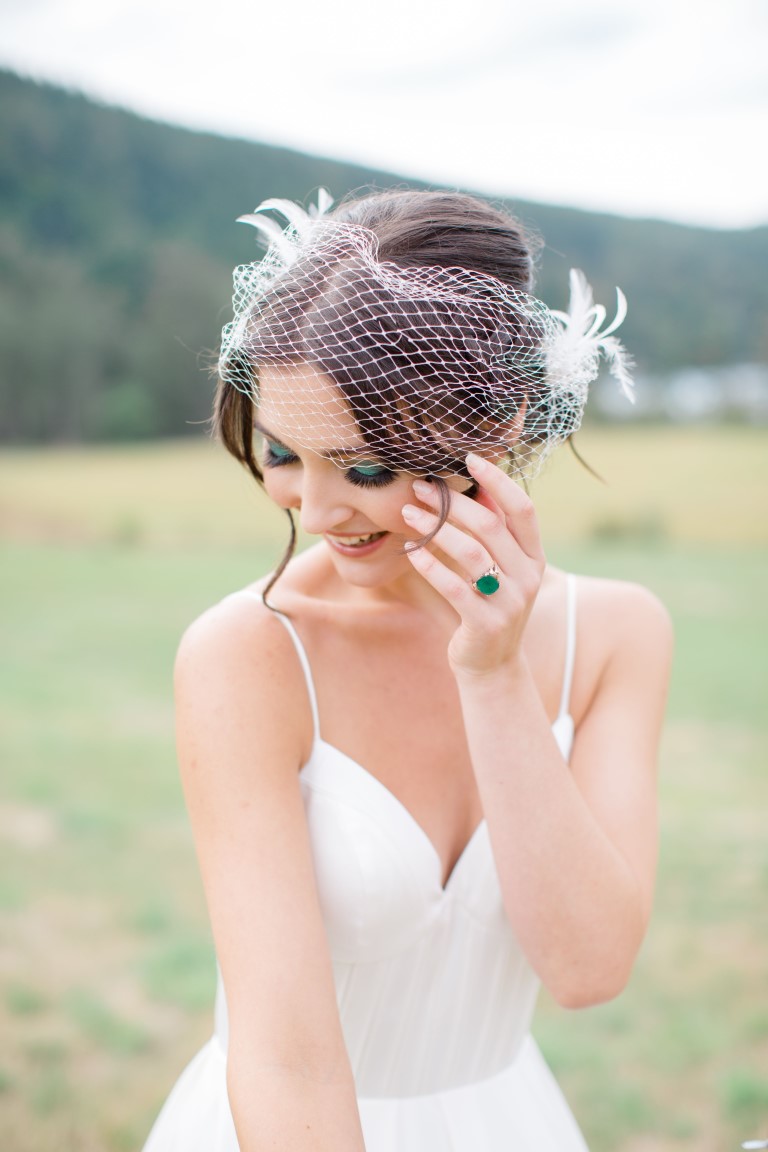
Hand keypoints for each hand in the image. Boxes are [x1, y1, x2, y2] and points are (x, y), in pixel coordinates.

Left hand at [401, 454, 545, 676]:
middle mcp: (529, 577)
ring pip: (472, 554)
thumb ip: (494, 532)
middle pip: (490, 526)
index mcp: (534, 557)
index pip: (523, 509)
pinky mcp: (486, 624)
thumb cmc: (488, 606)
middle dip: (451, 502)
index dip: (498, 480)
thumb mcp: (500, 569)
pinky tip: (412, 551)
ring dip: (436, 529)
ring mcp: (510, 602)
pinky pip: (455, 587)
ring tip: (408, 514)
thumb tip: (477, 485)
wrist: (492, 666)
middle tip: (420, 488)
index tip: (469, 458)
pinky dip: (431, 565)